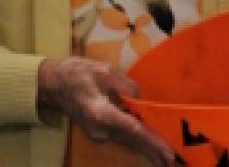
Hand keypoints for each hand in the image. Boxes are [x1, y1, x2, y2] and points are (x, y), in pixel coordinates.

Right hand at [37, 57, 174, 165]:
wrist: (53, 84)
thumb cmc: (78, 73)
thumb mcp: (104, 71)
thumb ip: (126, 85)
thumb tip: (140, 100)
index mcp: (101, 113)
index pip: (132, 129)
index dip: (152, 141)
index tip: (167, 153)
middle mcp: (100, 129)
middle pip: (133, 141)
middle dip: (154, 152)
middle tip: (174, 162)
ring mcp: (98, 134)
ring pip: (128, 143)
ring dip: (148, 150)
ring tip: (167, 158)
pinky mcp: (99, 133)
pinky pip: (123, 138)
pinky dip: (138, 143)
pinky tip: (152, 146)